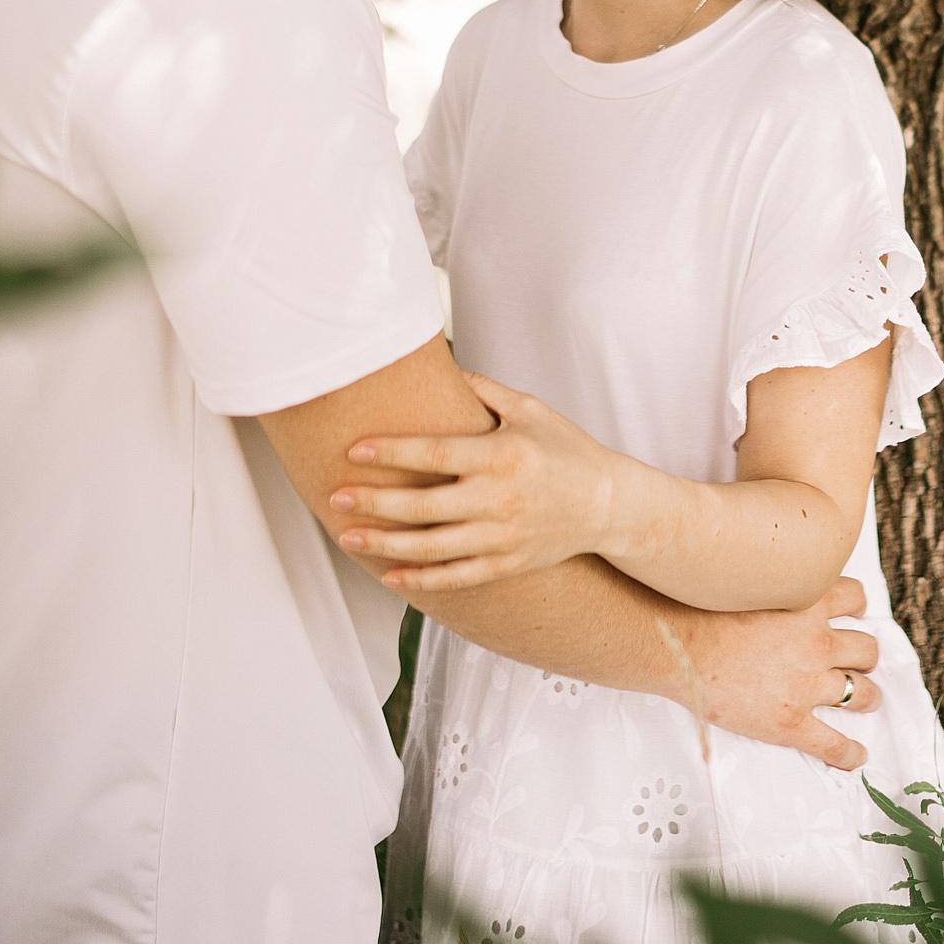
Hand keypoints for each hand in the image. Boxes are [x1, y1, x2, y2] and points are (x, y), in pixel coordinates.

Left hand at [330, 373, 621, 590]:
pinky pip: (455, 577)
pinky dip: (420, 580)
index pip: (434, 455)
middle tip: (336, 498)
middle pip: (423, 507)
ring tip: (348, 537)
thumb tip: (436, 362)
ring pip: (432, 548)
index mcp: (501, 455)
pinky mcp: (505, 564)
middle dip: (375, 503)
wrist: (607, 505)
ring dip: (386, 545)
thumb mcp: (528, 408)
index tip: (354, 451)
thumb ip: (480, 389)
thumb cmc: (565, 449)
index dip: (391, 454)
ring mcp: (502, 537)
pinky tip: (389, 576)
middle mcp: (499, 500)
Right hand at [663, 580, 881, 771]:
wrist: (680, 648)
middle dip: (864, 657)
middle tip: (856, 662)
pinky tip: (856, 755)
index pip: (855, 598)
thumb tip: (781, 586)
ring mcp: (807, 685)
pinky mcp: (791, 722)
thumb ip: (777, 586)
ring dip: (866, 697)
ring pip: (862, 694)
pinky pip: (835, 744)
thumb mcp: (751, 583)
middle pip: (866, 649)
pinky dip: (849, 753)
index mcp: (808, 604)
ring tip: (863, 700)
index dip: (856, 608)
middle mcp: (817, 643)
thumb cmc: (702, 612)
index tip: (851, 615)